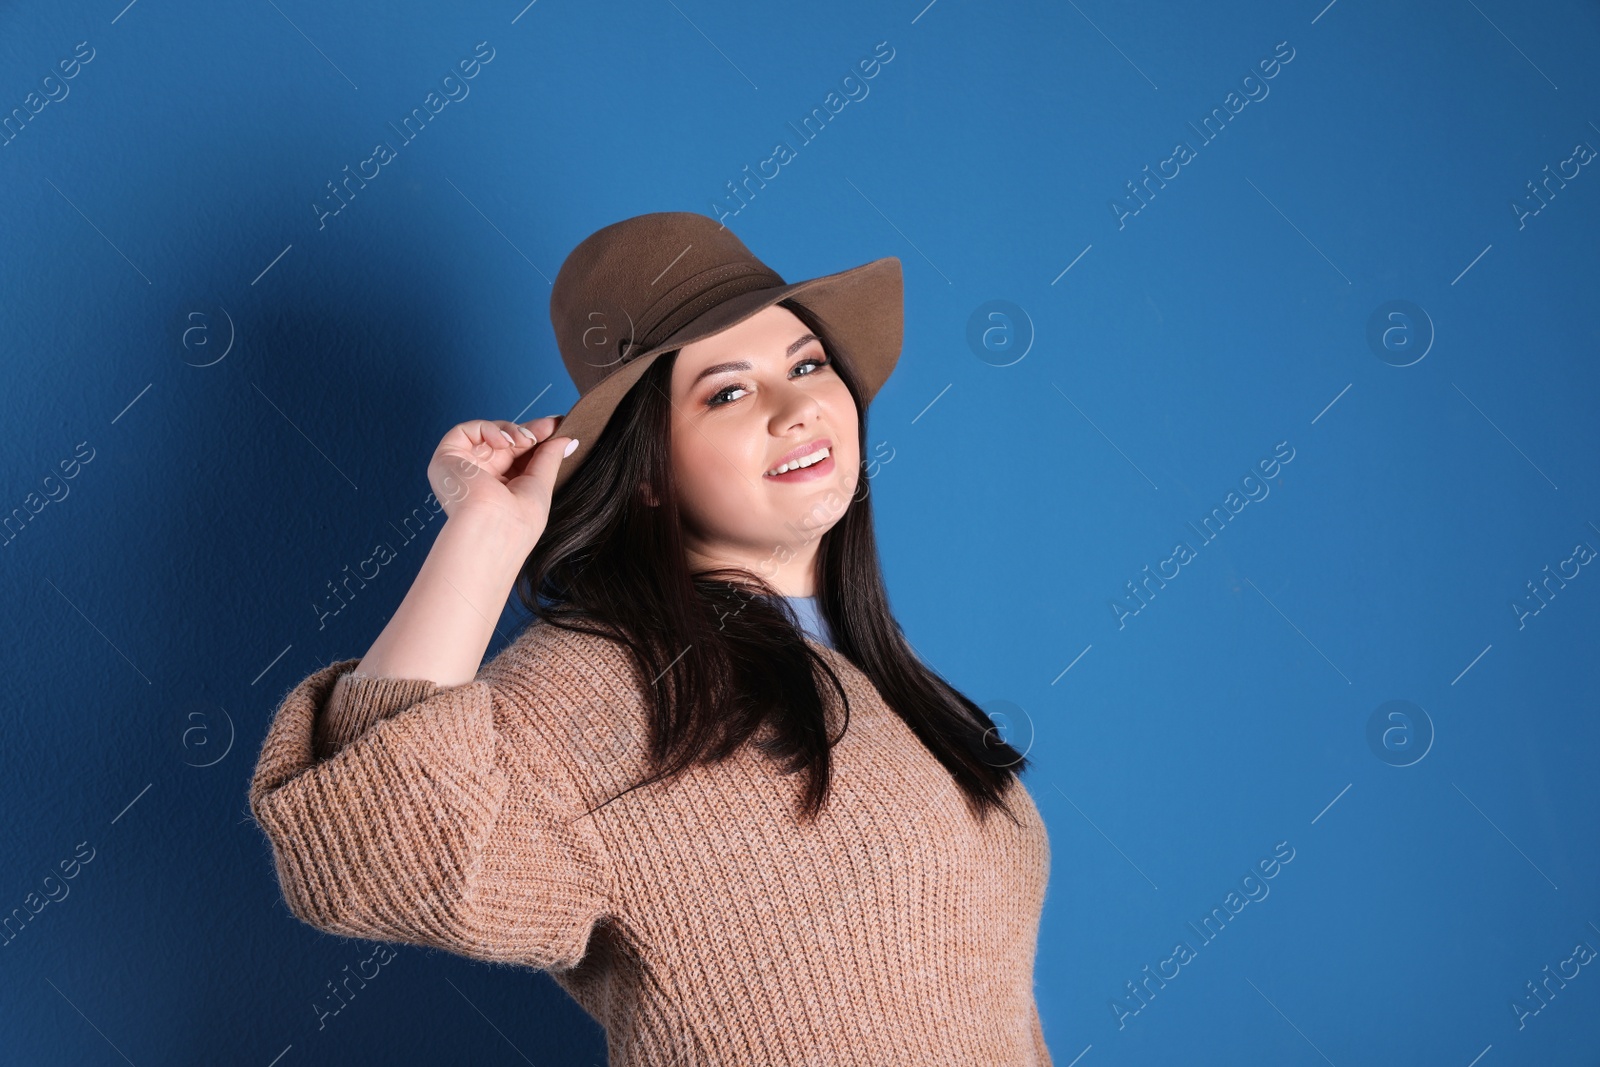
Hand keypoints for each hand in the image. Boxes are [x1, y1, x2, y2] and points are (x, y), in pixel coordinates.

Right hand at [426, 416, 574, 542]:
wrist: (491, 530)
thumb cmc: (517, 521)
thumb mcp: (540, 486)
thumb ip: (549, 459)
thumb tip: (566, 439)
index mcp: (500, 491)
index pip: (518, 457)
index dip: (536, 439)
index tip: (557, 426)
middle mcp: (479, 480)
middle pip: (505, 443)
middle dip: (528, 431)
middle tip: (548, 427)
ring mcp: (462, 469)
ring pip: (488, 435)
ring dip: (512, 431)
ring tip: (525, 441)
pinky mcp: (446, 459)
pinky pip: (466, 431)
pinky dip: (489, 430)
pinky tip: (504, 442)